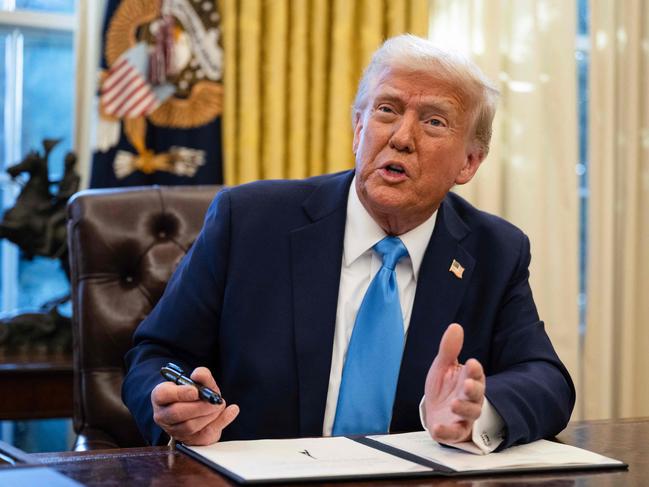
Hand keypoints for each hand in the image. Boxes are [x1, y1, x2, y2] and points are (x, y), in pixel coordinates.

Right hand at [151, 366, 239, 444]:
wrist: (201, 411)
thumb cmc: (196, 395)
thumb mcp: (200, 382)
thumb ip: (202, 375)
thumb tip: (198, 375)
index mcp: (161, 396)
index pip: (163, 395)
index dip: (179, 393)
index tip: (195, 391)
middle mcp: (163, 415)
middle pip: (176, 413)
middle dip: (199, 406)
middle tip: (214, 400)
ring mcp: (174, 430)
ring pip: (189, 426)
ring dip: (209, 414)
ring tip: (219, 405)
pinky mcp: (189, 441)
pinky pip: (204, 435)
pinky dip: (220, 422)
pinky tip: (231, 411)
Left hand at [424, 323, 484, 443]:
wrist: (437, 410)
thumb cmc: (446, 387)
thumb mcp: (444, 366)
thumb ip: (449, 349)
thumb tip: (455, 327)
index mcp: (469, 379)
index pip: (475, 374)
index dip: (474, 370)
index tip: (472, 363)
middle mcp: (470, 398)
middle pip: (476, 394)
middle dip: (473, 389)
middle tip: (467, 385)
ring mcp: (464, 415)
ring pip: (470, 413)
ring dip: (463, 408)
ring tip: (454, 403)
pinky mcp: (455, 431)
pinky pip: (454, 433)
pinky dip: (447, 432)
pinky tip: (438, 427)